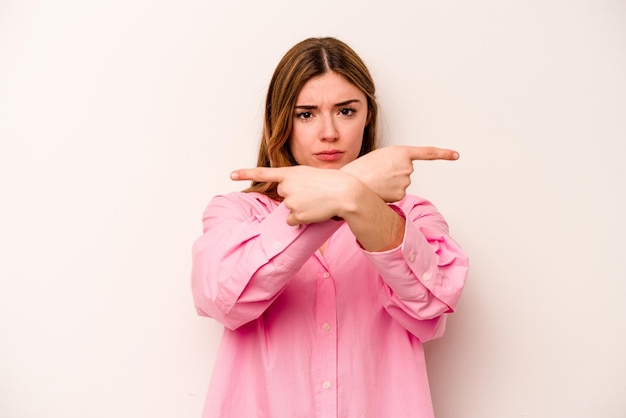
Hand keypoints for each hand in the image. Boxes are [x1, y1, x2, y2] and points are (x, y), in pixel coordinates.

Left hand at [230, 165, 359, 224]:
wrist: (345, 192)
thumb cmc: (331, 182)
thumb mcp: (310, 175)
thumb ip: (295, 182)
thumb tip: (289, 202)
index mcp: (290, 173)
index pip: (263, 173)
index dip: (245, 174)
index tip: (231, 175)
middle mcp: (287, 186)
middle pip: (283, 195)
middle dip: (294, 196)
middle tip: (311, 193)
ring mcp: (291, 201)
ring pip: (288, 210)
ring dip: (300, 208)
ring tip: (316, 202)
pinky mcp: (296, 215)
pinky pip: (292, 221)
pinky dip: (302, 219)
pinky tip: (314, 212)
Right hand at [341, 145, 458, 201]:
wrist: (351, 183)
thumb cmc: (361, 169)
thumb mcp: (379, 157)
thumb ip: (394, 162)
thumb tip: (402, 178)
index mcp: (400, 152)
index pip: (427, 153)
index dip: (443, 154)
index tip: (456, 155)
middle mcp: (407, 166)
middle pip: (406, 172)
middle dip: (394, 174)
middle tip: (378, 173)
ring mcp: (406, 181)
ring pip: (401, 184)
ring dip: (390, 184)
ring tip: (376, 181)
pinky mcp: (401, 194)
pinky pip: (397, 194)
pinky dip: (389, 193)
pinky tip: (379, 190)